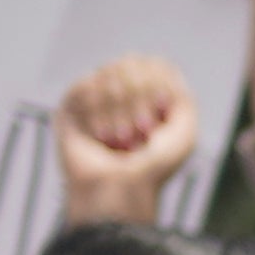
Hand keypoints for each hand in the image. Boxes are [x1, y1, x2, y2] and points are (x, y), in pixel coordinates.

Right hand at [53, 53, 207, 226]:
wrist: (119, 191)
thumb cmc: (153, 169)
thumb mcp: (184, 132)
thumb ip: (183, 96)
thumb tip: (161, 72)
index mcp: (149, 96)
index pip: (154, 64)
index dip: (156, 87)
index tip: (157, 120)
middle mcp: (122, 93)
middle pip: (131, 63)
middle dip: (138, 99)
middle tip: (139, 134)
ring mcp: (95, 98)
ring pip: (108, 72)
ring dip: (118, 109)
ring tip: (118, 140)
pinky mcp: (70, 107)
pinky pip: (84, 84)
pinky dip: (97, 112)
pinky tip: (100, 136)